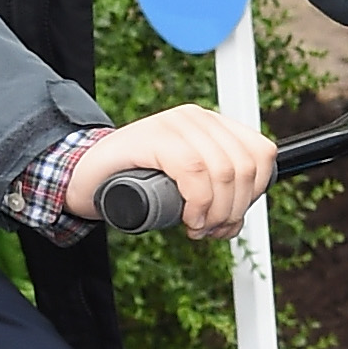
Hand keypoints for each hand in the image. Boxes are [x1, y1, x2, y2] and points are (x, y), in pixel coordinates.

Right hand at [66, 109, 275, 242]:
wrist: (86, 178)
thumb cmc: (135, 185)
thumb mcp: (185, 186)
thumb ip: (213, 190)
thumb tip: (239, 217)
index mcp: (213, 126)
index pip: (262, 153)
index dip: (256, 193)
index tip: (233, 218)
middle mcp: (198, 118)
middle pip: (244, 166)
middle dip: (235, 209)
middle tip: (212, 230)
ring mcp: (175, 124)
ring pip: (223, 170)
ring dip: (218, 212)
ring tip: (198, 228)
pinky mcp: (154, 136)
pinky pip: (194, 170)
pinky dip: (199, 203)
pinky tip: (190, 219)